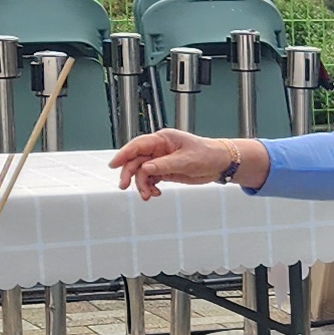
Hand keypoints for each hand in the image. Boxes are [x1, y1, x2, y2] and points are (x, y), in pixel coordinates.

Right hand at [111, 127, 263, 198]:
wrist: (219, 164)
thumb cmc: (206, 155)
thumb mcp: (185, 160)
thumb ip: (164, 165)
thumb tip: (146, 168)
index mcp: (162, 139)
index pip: (138, 145)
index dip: (123, 154)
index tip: (114, 164)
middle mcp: (158, 149)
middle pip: (136, 160)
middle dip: (130, 174)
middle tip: (125, 187)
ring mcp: (160, 160)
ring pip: (142, 172)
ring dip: (142, 184)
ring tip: (148, 195)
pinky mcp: (164, 171)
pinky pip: (150, 179)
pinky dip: (150, 187)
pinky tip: (155, 193)